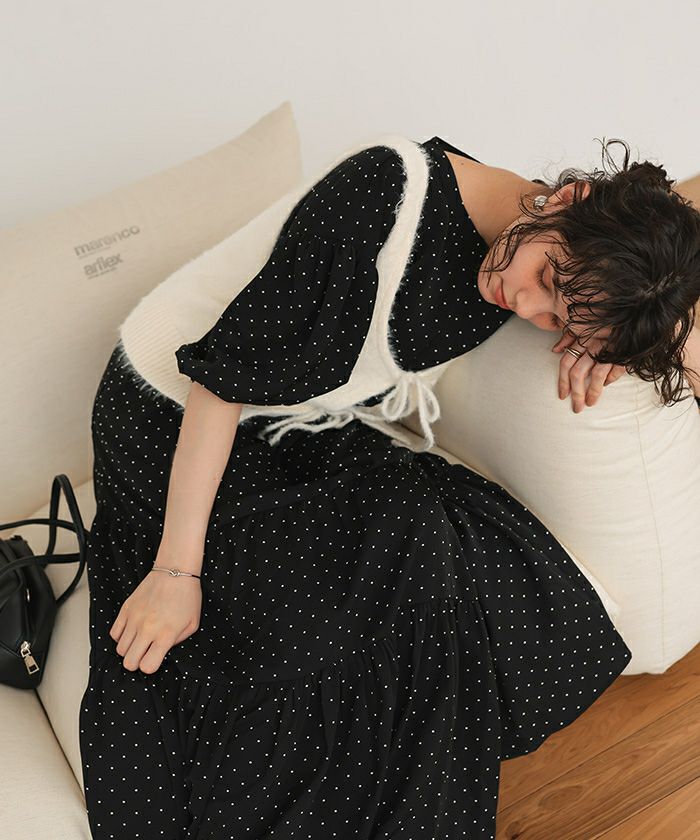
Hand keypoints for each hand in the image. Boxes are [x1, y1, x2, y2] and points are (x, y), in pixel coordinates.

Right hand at [109, 553, 201, 673]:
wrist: (175, 571)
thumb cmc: (187, 596)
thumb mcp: (191, 624)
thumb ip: (176, 642)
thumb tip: (161, 652)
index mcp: (165, 634)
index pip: (147, 666)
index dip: (150, 666)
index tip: (154, 660)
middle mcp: (147, 628)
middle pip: (129, 662)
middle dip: (136, 662)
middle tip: (144, 654)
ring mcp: (134, 619)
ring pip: (120, 649)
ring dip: (129, 649)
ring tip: (140, 641)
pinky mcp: (126, 609)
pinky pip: (114, 633)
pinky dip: (121, 636)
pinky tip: (132, 631)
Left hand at [551, 329, 626, 411]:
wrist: (631, 317)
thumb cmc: (604, 322)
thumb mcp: (584, 326)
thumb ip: (569, 337)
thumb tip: (555, 349)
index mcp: (582, 339)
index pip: (566, 363)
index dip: (562, 381)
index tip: (562, 396)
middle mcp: (593, 345)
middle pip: (578, 373)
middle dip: (576, 393)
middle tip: (576, 407)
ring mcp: (609, 349)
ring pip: (596, 375)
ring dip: (593, 392)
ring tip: (590, 403)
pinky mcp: (623, 353)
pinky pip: (616, 369)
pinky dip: (611, 379)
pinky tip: (606, 385)